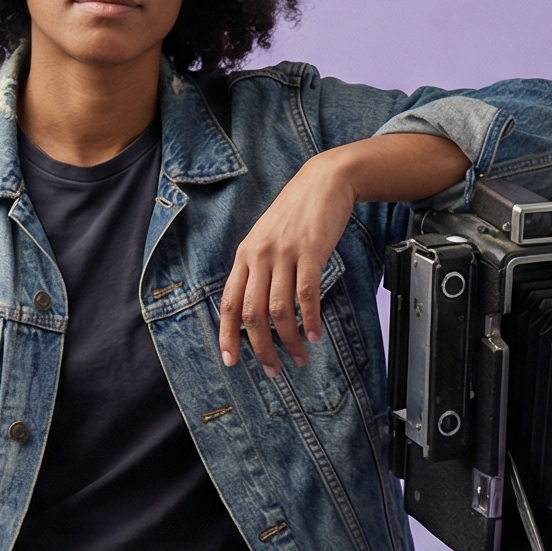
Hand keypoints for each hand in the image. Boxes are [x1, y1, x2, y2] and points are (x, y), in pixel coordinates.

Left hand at [218, 150, 354, 376]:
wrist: (323, 181)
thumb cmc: (295, 213)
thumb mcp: (266, 239)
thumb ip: (258, 270)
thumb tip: (256, 311)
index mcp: (245, 256)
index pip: (229, 303)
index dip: (228, 335)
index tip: (232, 360)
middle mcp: (260, 256)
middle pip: (253, 314)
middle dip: (261, 348)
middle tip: (273, 369)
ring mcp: (285, 253)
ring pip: (279, 309)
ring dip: (288, 340)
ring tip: (298, 356)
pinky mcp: (311, 252)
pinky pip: (307, 294)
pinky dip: (310, 319)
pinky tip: (314, 335)